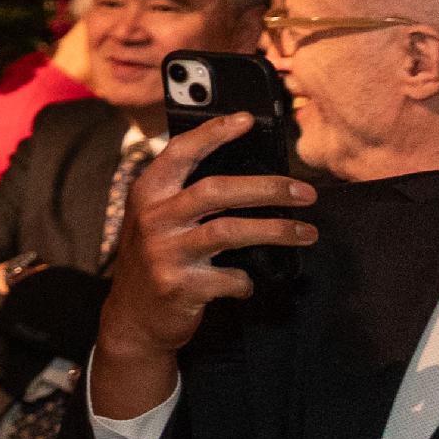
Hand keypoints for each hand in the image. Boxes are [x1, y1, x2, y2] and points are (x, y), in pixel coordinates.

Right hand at [94, 117, 316, 417]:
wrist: (132, 318)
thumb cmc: (155, 259)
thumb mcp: (156, 219)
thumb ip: (184, 195)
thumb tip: (248, 173)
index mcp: (148, 194)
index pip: (180, 153)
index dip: (213, 133)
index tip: (247, 119)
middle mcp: (153, 218)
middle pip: (215, 190)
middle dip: (267, 188)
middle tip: (305, 193)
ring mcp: (165, 253)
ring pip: (229, 231)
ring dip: (276, 231)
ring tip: (306, 232)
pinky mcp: (180, 286)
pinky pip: (230, 278)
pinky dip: (246, 280)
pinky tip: (247, 282)